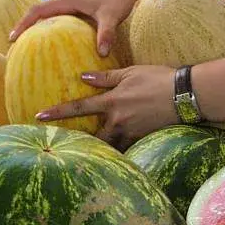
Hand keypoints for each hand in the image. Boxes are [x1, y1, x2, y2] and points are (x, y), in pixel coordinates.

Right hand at [11, 0, 138, 56]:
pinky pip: (57, 13)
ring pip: (47, 12)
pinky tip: (52, 36)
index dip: (23, 24)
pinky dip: (50, 23)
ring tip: (28, 43)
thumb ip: (106, 34)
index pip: (37, 11)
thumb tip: (102, 53)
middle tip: (15, 46)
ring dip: (37, 24)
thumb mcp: (112, 17)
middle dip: (25, 26)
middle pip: (38, 11)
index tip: (12, 38)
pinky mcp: (76, 1)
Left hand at [35, 66, 177, 148]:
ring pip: (108, 145)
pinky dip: (118, 148)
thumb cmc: (159, 78)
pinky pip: (126, 147)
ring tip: (87, 152)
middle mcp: (118, 120)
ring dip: (98, 148)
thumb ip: (106, 77)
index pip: (78, 107)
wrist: (186, 95)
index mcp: (112, 102)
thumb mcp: (131, 72)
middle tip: (65, 144)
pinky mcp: (143, 139)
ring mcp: (130, 132)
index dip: (57, 112)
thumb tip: (83, 78)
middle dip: (79, 141)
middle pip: (91, 136)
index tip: (38, 116)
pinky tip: (114, 152)